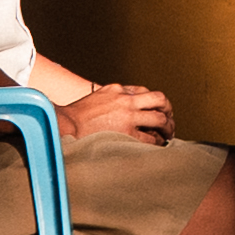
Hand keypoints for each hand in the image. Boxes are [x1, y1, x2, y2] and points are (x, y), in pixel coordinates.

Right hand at [57, 81, 172, 145]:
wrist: (65, 126)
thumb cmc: (76, 116)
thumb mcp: (96, 98)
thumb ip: (111, 98)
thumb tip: (122, 107)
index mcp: (117, 89)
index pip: (144, 91)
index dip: (154, 102)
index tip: (156, 110)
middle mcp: (126, 100)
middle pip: (160, 100)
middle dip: (168, 110)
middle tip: (169, 121)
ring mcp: (128, 116)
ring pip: (160, 119)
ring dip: (168, 128)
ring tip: (168, 135)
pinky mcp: (127, 133)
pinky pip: (151, 138)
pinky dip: (158, 142)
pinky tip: (157, 145)